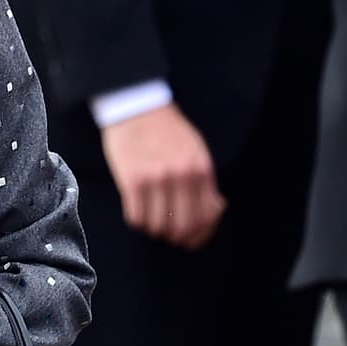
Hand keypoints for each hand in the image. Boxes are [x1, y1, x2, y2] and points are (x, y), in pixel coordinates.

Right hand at [100, 102, 226, 250]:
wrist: (136, 107)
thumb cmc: (167, 130)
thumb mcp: (196, 150)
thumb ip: (205, 180)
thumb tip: (215, 209)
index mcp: (201, 169)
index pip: (206, 217)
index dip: (199, 235)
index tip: (190, 238)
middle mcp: (181, 176)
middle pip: (183, 227)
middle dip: (177, 238)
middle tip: (169, 235)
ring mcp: (156, 179)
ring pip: (158, 226)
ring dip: (155, 230)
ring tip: (151, 222)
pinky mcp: (132, 180)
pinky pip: (136, 217)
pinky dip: (138, 222)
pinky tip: (137, 212)